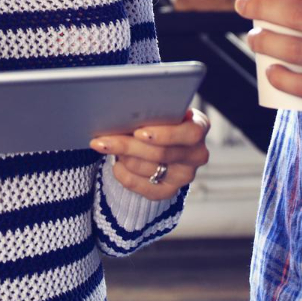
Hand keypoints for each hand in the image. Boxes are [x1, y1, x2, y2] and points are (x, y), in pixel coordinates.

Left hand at [90, 107, 210, 200]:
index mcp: (199, 127)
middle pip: (161, 153)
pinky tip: (116, 165)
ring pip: (148, 169)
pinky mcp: (170, 191)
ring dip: (123, 158)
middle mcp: (197, 154)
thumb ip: (152, 111)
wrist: (162, 140)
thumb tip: (123, 114)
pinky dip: (126, 176)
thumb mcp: (161, 110)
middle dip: (128, 146)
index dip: (163, 134)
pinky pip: (145, 188)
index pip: (189, 134)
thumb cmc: (159, 118)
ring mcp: (185, 175)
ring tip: (107, 146)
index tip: (138, 132)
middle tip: (102, 141)